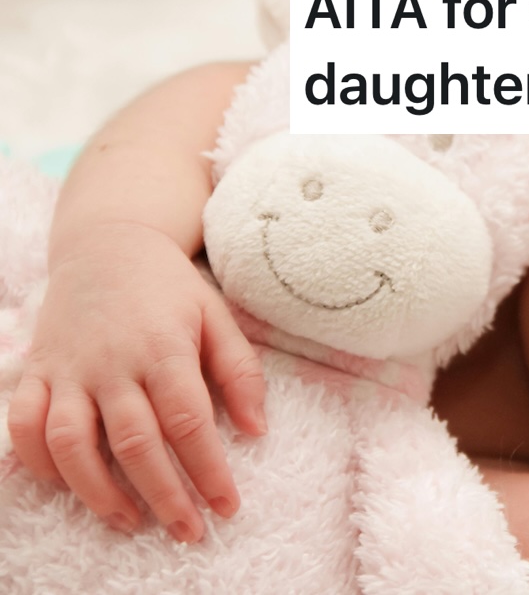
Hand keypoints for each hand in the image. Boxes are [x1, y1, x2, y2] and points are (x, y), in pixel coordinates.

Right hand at [6, 222, 266, 541]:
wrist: (106, 245)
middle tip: (189, 531)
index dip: (208, 470)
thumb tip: (257, 430)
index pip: (188, 422)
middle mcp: (113, 362)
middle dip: (164, 495)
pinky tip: (69, 487)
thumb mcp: (217, 317)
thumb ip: (239, 372)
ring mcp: (69, 369)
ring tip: (131, 522)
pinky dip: (38, 463)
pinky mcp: (37, 372)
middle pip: (135, 443)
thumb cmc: (170, 289)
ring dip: (99, 492)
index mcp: (164, 348)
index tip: (227, 506)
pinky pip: (24, 426)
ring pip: (72, 444)